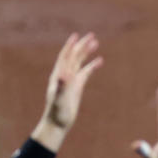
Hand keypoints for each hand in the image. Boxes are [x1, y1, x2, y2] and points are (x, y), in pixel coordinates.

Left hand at [32, 33, 102, 150]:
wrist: (57, 122)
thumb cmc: (57, 112)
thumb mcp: (59, 99)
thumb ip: (62, 86)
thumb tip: (64, 74)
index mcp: (59, 75)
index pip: (65, 57)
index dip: (70, 46)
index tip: (76, 36)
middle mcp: (64, 75)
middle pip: (74, 56)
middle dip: (82, 46)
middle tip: (92, 35)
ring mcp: (71, 80)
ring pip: (80, 62)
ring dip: (87, 52)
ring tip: (96, 42)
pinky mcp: (77, 86)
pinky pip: (85, 72)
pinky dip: (92, 65)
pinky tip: (100, 61)